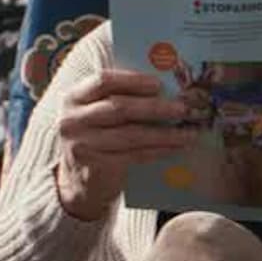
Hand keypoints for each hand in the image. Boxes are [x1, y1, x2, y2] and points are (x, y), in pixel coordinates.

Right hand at [53, 69, 197, 220]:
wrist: (81, 179)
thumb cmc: (98, 136)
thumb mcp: (99, 112)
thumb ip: (121, 96)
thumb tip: (166, 84)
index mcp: (74, 98)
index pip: (102, 81)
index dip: (133, 80)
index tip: (159, 84)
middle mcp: (72, 120)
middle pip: (119, 108)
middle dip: (156, 107)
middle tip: (183, 109)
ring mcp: (81, 145)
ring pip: (131, 134)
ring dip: (164, 133)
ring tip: (189, 132)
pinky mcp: (94, 167)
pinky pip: (133, 155)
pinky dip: (158, 150)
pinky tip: (175, 147)